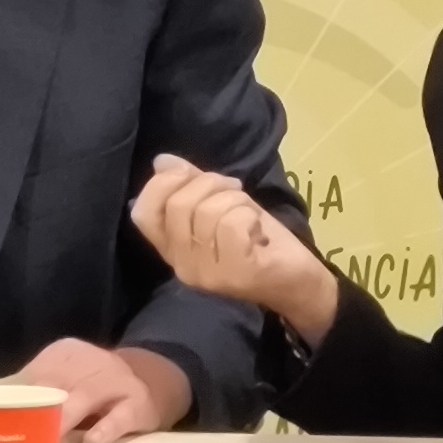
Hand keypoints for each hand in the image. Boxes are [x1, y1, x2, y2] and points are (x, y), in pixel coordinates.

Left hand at [20, 336, 192, 442]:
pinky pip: (122, 415)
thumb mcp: (60, 383)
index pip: (30, 374)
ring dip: (64, 418)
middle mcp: (89, 362)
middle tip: (9, 434)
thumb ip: (20, 394)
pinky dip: (107, 428)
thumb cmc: (91, 391)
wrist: (152, 382)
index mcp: (64, 356)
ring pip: (86, 396)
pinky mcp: (139, 403)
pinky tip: (93, 441)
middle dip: (33, 407)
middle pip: (55, 383)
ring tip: (44, 441)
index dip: (6, 396)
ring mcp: (116, 381)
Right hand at [131, 153, 339, 343]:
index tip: (195, 174)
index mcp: (174, 251)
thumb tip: (162, 161)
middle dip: (210, 184)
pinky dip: (250, 216)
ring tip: (249, 215)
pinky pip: (232, 225)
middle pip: (177, 205)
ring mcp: (207, 274)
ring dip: (236, 201)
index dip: (163, 184)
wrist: (299, 281)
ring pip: (208, 212)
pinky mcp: (234, 274)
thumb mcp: (223, 207)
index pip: (143, 214)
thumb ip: (192, 186)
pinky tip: (258, 232)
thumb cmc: (260, 242)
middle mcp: (183, 266)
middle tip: (234, 191)